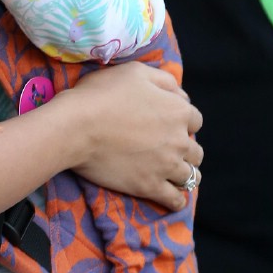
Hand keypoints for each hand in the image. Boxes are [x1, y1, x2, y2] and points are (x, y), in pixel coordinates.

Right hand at [65, 62, 202, 209]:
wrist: (77, 126)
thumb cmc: (103, 94)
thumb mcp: (136, 71)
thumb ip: (164, 80)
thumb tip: (180, 93)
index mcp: (178, 111)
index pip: (195, 120)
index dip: (182, 121)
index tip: (168, 125)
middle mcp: (179, 140)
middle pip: (196, 150)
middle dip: (185, 149)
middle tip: (167, 149)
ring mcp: (166, 166)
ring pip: (191, 176)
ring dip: (184, 174)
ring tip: (172, 174)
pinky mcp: (150, 187)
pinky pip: (175, 200)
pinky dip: (177, 199)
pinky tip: (171, 196)